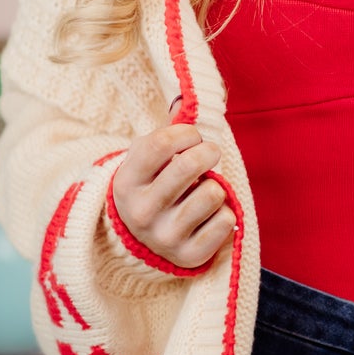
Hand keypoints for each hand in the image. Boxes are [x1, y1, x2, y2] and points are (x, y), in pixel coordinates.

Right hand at [111, 124, 234, 270]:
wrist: (143, 243)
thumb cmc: (152, 188)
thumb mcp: (146, 161)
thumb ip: (166, 132)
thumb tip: (186, 98)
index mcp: (127, 183)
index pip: (161, 144)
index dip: (185, 133)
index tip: (192, 137)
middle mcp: (142, 212)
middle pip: (189, 165)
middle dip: (208, 151)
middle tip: (210, 152)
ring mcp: (165, 237)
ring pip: (212, 193)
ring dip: (215, 185)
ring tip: (204, 189)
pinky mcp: (189, 256)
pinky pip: (226, 220)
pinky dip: (225, 212)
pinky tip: (210, 215)